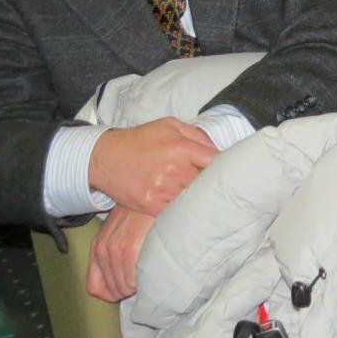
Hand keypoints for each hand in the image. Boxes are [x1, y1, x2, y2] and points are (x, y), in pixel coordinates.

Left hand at [86, 205, 154, 301]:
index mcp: (99, 246)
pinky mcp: (129, 250)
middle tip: (145, 278)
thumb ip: (119, 247)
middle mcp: (103, 250)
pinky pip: (132, 281)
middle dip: (130, 289)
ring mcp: (115, 251)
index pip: (94, 287)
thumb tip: (127, 272)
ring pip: (124, 288)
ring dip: (139, 286)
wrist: (152, 189)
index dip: (112, 292)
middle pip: (112, 290)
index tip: (128, 286)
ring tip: (152, 274)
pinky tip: (153, 271)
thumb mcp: (123, 226)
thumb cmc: (143, 209)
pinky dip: (143, 282)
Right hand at [88, 117, 216, 214]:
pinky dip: (183, 209)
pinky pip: (177, 212)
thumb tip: (218, 150)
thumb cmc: (141, 140)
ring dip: (199, 197)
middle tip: (216, 184)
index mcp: (181, 148)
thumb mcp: (170, 126)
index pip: (216, 161)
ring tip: (202, 195)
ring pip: (194, 199)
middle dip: (212, 182)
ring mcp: (162, 190)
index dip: (226, 166)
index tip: (230, 169)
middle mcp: (174, 170)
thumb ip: (198, 135)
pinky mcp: (151, 205)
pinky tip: (185, 205)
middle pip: (207, 182)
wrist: (106, 158)